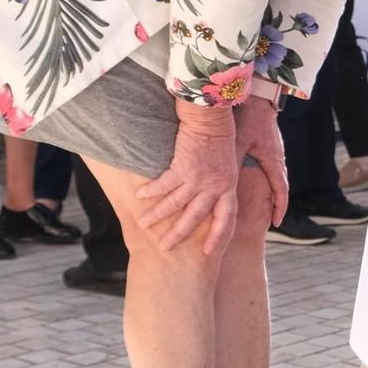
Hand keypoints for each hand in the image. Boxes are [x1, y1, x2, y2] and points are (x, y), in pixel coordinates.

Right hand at [134, 102, 238, 253]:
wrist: (212, 116)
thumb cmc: (220, 136)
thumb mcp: (228, 164)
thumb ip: (221, 181)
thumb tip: (211, 195)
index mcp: (228, 187)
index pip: (226, 218)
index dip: (218, 236)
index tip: (208, 252)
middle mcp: (215, 186)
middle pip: (195, 217)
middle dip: (178, 234)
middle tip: (165, 247)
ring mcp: (199, 178)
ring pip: (176, 204)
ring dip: (157, 214)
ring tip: (143, 223)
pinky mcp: (184, 167)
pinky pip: (164, 184)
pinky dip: (151, 191)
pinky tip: (139, 195)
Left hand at [233, 94, 289, 225]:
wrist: (256, 95)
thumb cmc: (247, 117)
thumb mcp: (236, 143)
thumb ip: (229, 164)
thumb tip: (217, 186)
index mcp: (273, 160)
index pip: (281, 190)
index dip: (279, 208)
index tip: (276, 223)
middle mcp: (278, 157)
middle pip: (281, 186)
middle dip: (278, 203)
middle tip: (274, 218)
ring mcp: (275, 150)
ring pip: (277, 177)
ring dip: (275, 191)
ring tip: (269, 204)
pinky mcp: (270, 143)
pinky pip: (273, 166)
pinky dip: (270, 178)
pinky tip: (260, 179)